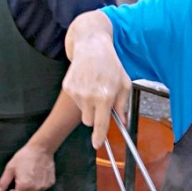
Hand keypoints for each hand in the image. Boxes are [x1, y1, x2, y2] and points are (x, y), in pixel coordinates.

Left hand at [0, 142, 55, 190]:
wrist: (41, 149)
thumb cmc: (24, 157)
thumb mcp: (10, 168)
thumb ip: (3, 182)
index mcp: (24, 186)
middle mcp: (35, 189)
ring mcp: (44, 187)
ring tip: (22, 185)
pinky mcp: (50, 183)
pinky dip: (34, 190)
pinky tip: (32, 181)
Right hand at [62, 33, 131, 148]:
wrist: (91, 46)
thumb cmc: (111, 65)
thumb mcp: (124, 84)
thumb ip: (123, 105)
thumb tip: (124, 122)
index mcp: (105, 97)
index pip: (101, 124)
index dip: (99, 137)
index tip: (96, 144)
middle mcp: (89, 96)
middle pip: (89, 122)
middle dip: (95, 117)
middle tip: (101, 102)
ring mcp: (76, 92)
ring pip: (82, 111)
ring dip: (88, 105)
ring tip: (94, 88)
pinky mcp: (67, 87)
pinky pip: (75, 101)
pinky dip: (81, 97)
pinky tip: (86, 83)